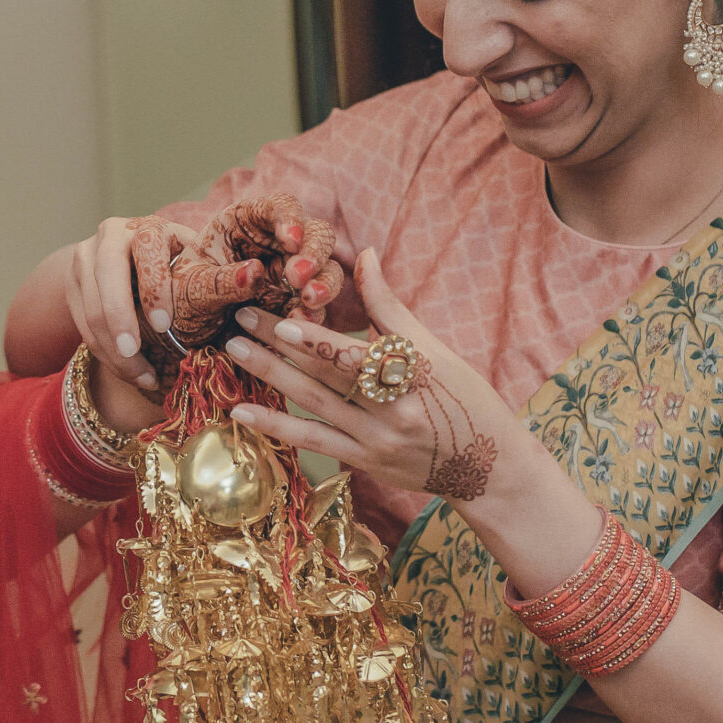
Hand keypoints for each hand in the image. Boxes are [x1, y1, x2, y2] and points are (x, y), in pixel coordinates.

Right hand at [64, 196, 342, 387]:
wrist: (119, 263)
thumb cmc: (180, 269)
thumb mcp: (198, 266)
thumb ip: (220, 273)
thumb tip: (260, 277)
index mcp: (149, 227)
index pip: (147, 249)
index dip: (152, 286)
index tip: (163, 324)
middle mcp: (111, 235)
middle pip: (106, 278)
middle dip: (121, 320)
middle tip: (138, 357)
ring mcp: (83, 258)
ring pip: (89, 307)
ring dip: (113, 348)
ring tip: (142, 377)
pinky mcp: (69, 285)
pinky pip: (81, 324)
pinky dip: (105, 353)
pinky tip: (133, 372)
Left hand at [221, 249, 528, 504]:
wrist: (488, 468)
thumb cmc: (464, 397)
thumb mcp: (436, 350)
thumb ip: (390, 306)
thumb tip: (366, 254)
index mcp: (417, 375)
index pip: (360, 355)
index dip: (320, 341)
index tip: (283, 317)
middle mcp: (395, 411)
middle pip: (327, 375)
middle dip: (279, 345)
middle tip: (240, 319)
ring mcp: (378, 441)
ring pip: (314, 405)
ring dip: (270, 377)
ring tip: (234, 351)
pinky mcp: (366, 463)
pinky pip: (314, 442)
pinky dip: (276, 426)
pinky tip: (242, 412)